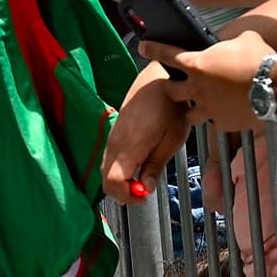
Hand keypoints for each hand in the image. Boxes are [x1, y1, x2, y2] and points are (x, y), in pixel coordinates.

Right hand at [102, 61, 193, 202]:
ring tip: (142, 178)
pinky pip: (109, 157)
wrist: (160, 79)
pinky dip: (119, 168)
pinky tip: (137, 164)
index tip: (144, 196)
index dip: (127, 197)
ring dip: (120, 180)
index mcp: (130, 146)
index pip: (113, 183)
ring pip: (105, 169)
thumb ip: (155, 166)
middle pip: (105, 179)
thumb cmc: (170, 106)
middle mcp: (115, 142)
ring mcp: (112, 136)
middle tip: (143, 191)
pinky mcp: (114, 131)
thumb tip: (145, 188)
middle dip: (122, 192)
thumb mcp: (172, 140)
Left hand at [140, 29, 276, 132]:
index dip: (153, 49)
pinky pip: (216, 121)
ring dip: (194, 108)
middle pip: (171, 91)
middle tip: (180, 86)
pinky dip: (220, 116)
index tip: (143, 47)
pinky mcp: (223, 123)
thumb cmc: (261, 58)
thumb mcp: (242, 40)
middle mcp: (198, 88)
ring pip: (189, 114)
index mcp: (198, 64)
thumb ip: (228, 43)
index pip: (167, 54)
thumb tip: (228, 43)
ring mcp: (209, 108)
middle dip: (173, 88)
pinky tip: (230, 111)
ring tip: (204, 104)